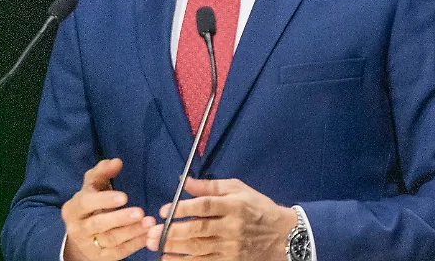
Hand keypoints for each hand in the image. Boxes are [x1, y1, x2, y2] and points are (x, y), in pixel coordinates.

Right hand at [62, 158, 156, 260]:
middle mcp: (77, 228)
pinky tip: (148, 235)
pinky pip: (119, 252)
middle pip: (98, 224)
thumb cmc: (90, 204)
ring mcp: (89, 245)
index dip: (104, 200)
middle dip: (120, 218)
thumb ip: (102, 172)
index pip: (86, 203)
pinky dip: (135, 244)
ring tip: (149, 223)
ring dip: (131, 231)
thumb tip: (117, 161)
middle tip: (140, 212)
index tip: (124, 197)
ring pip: (110, 240)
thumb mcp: (92, 186)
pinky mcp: (101, 258)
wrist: (82, 236)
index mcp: (73, 208)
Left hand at [145, 177, 297, 260]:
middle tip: (152, 233)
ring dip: (175, 248)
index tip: (164, 210)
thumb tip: (185, 182)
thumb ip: (211, 186)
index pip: (205, 206)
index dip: (183, 208)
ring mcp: (232, 247)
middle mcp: (232, 227)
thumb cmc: (257, 207)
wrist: (283, 235)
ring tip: (155, 246)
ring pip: (199, 248)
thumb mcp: (238, 189)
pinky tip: (171, 260)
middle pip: (198, 229)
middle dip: (172, 232)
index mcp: (234, 205)